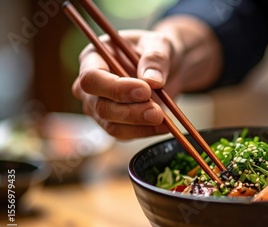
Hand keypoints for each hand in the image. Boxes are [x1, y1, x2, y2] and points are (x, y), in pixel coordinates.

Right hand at [72, 16, 221, 139]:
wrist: (169, 68)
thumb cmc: (157, 51)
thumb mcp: (160, 44)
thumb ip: (155, 58)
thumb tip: (152, 81)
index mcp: (93, 58)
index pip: (91, 78)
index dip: (116, 88)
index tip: (145, 91)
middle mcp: (91, 86)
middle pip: (100, 107)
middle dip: (130, 112)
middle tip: (157, 112)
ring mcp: (99, 108)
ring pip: (112, 126)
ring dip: (139, 126)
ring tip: (164, 119)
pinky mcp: (114, 124)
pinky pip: (125, 135)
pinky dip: (146, 132)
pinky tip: (164, 126)